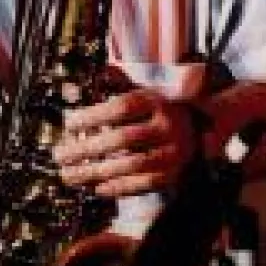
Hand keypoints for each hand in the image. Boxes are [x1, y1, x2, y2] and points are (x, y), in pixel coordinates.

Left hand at [53, 88, 202, 196]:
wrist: (206, 127)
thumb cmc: (163, 108)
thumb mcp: (146, 90)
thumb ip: (120, 84)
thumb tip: (90, 77)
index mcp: (159, 100)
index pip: (121, 107)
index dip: (93, 116)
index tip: (68, 124)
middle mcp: (169, 126)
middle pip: (123, 139)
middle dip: (87, 149)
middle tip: (59, 155)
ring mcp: (175, 152)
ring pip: (131, 164)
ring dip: (96, 172)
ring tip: (69, 175)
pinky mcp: (176, 174)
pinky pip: (143, 184)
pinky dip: (118, 188)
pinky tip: (96, 187)